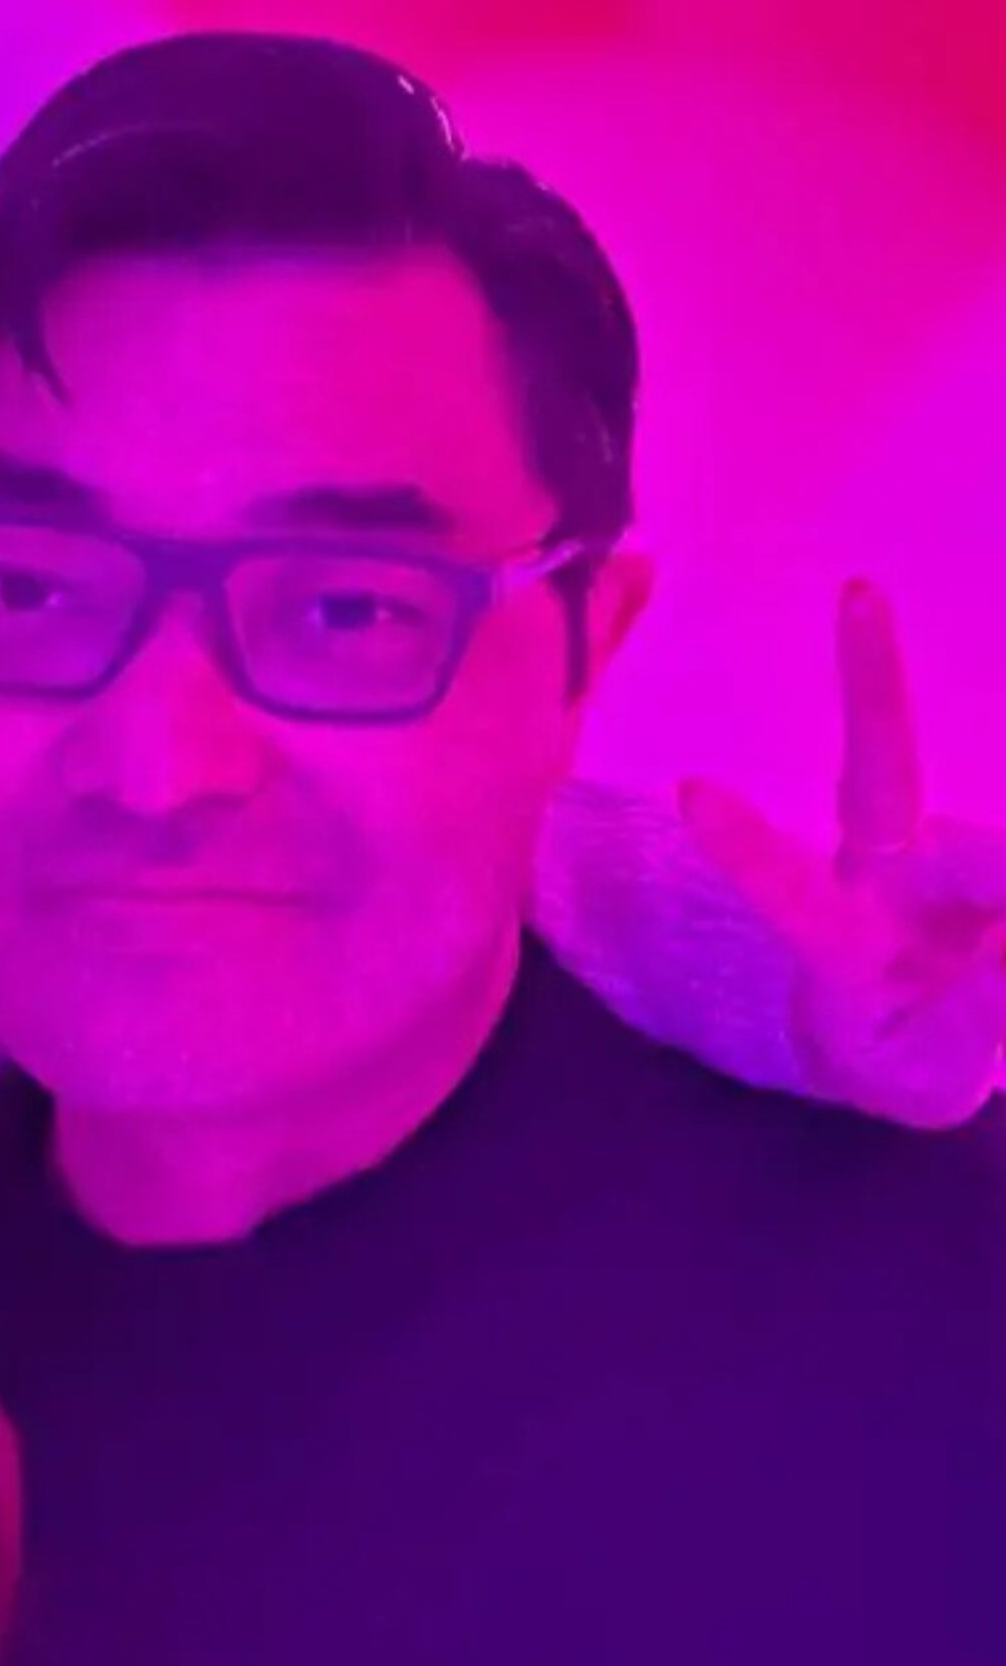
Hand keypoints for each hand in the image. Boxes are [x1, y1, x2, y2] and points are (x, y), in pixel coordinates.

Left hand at [679, 582, 1005, 1127]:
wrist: (938, 1035)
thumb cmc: (903, 1051)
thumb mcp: (927, 1072)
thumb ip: (969, 1024)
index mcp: (837, 935)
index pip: (786, 889)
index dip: (744, 848)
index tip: (691, 790)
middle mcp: (878, 865)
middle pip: (878, 765)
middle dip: (868, 675)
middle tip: (858, 593)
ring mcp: (934, 842)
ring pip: (991, 841)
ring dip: (1001, 880)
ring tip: (989, 959)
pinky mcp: (986, 842)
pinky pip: (1003, 847)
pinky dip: (1005, 872)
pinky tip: (997, 942)